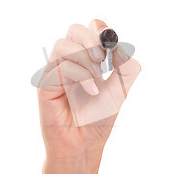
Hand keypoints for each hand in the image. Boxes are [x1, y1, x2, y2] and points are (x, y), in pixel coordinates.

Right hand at [37, 19, 140, 162]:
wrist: (84, 144)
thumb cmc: (99, 118)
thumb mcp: (121, 89)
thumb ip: (127, 67)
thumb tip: (122, 48)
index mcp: (87, 59)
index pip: (90, 29)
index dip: (101, 30)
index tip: (112, 45)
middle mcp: (70, 61)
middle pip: (74, 29)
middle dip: (91, 38)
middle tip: (103, 57)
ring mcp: (56, 71)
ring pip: (63, 44)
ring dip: (84, 56)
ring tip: (97, 74)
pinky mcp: (45, 83)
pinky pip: (60, 65)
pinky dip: (80, 74)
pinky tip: (92, 90)